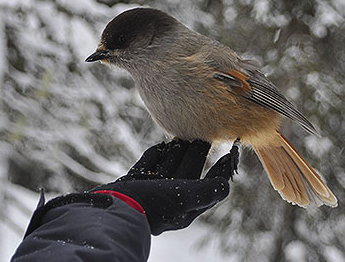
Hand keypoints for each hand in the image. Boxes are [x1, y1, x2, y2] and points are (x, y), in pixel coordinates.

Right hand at [92, 139, 238, 234]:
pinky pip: (148, 165)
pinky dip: (156, 155)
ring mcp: (151, 189)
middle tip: (207, 135)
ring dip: (177, 151)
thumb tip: (227, 186)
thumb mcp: (185, 197)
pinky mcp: (134, 183)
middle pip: (189, 171)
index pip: (209, 184)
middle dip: (198, 154)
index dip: (221, 169)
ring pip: (169, 166)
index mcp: (186, 204)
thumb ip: (207, 191)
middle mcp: (170, 197)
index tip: (231, 152)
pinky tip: (161, 146)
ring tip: (185, 135)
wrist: (113, 209)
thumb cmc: (152, 204)